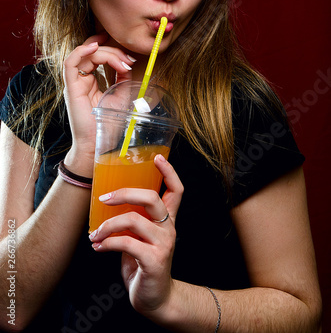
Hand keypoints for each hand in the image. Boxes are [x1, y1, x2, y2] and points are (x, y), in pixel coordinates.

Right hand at [63, 33, 134, 169]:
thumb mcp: (121, 95)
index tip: (130, 58)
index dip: (114, 51)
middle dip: (113, 51)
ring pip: (85, 55)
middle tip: (128, 60)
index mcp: (91, 80)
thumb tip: (128, 62)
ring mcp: (74, 82)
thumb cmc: (106, 124)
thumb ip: (123, 78)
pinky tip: (95, 46)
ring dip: (104, 52)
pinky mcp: (70, 88)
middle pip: (93, 52)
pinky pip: (70, 63)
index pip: (98, 56)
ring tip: (119, 58)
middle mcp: (81, 79)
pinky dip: (81, 51)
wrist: (96, 143)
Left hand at [89, 154, 183, 317]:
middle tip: (104, 198)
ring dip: (108, 224)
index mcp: (168, 219)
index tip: (157, 157)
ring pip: (134, 220)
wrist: (156, 298)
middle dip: (125, 193)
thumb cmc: (144, 263)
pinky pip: (126, 243)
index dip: (169, 172)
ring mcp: (164, 244)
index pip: (177, 190)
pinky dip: (107, 243)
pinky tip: (98, 247)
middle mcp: (169, 228)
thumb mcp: (142, 237)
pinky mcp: (154, 260)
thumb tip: (107, 200)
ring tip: (95, 234)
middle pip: (152, 198)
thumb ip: (134, 219)